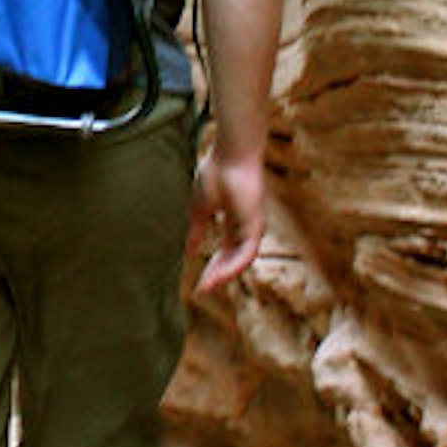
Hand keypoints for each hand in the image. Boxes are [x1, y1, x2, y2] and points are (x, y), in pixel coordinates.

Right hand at [187, 145, 264, 299]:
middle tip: (202, 290)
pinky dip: (233, 266)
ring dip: (224, 275)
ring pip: (241, 260)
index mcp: (232, 222)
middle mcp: (244, 227)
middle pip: (232, 259)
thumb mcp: (200, 208)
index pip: (223, 252)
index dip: (211, 267)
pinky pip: (247, 253)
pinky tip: (220, 275)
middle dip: (217, 275)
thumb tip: (189, 251)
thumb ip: (197, 230)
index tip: (198, 282)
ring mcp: (252, 227)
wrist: (229, 155)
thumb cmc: (215, 173)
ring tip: (208, 287)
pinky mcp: (256, 225)